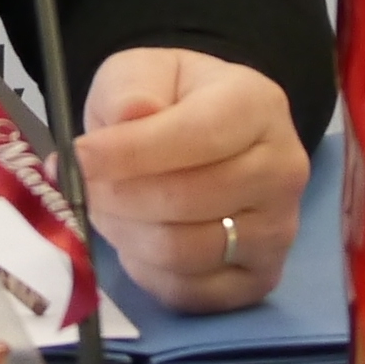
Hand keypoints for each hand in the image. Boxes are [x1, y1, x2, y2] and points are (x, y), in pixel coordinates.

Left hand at [76, 47, 305, 313]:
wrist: (208, 136)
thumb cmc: (171, 100)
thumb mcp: (141, 70)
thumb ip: (129, 88)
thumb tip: (132, 115)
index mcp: (258, 105)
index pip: (198, 136)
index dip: (132, 152)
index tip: (82, 156)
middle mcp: (282, 170)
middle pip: (186, 200)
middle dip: (118, 196)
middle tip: (84, 185)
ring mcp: (278, 231)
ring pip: (183, 252)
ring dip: (125, 234)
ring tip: (106, 208)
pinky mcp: (260, 278)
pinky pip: (188, 292)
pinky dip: (146, 271)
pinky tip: (136, 239)